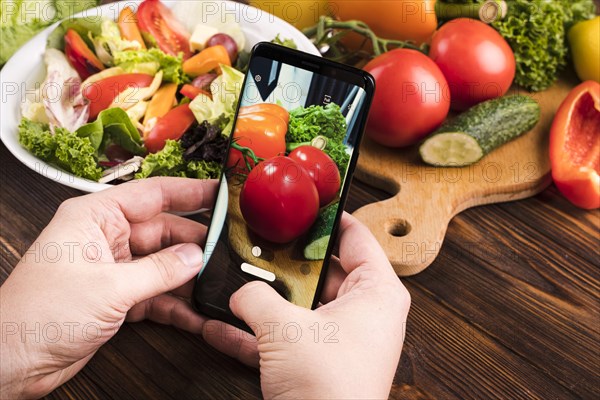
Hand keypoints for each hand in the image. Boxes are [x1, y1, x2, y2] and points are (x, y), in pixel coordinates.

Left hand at [0, 177, 216, 398]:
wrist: (12, 362)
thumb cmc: (38, 314)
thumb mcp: (109, 288)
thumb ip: (159, 271)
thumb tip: (195, 257)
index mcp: (95, 218)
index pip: (152, 195)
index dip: (190, 193)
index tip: (220, 193)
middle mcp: (106, 239)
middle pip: (164, 232)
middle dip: (195, 245)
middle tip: (228, 251)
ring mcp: (113, 269)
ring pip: (163, 265)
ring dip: (189, 278)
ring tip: (218, 285)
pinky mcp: (117, 298)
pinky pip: (156, 294)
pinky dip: (176, 305)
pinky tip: (197, 314)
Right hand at [202, 213, 410, 398]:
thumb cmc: (328, 390)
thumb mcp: (284, 328)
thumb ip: (256, 297)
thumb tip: (238, 291)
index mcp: (376, 293)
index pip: (356, 236)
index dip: (328, 216)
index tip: (303, 202)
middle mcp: (364, 314)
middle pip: (320, 271)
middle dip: (283, 262)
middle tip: (258, 242)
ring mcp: (340, 341)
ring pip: (298, 307)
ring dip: (263, 300)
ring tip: (233, 281)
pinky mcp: (318, 366)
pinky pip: (285, 339)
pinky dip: (256, 335)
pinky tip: (221, 326)